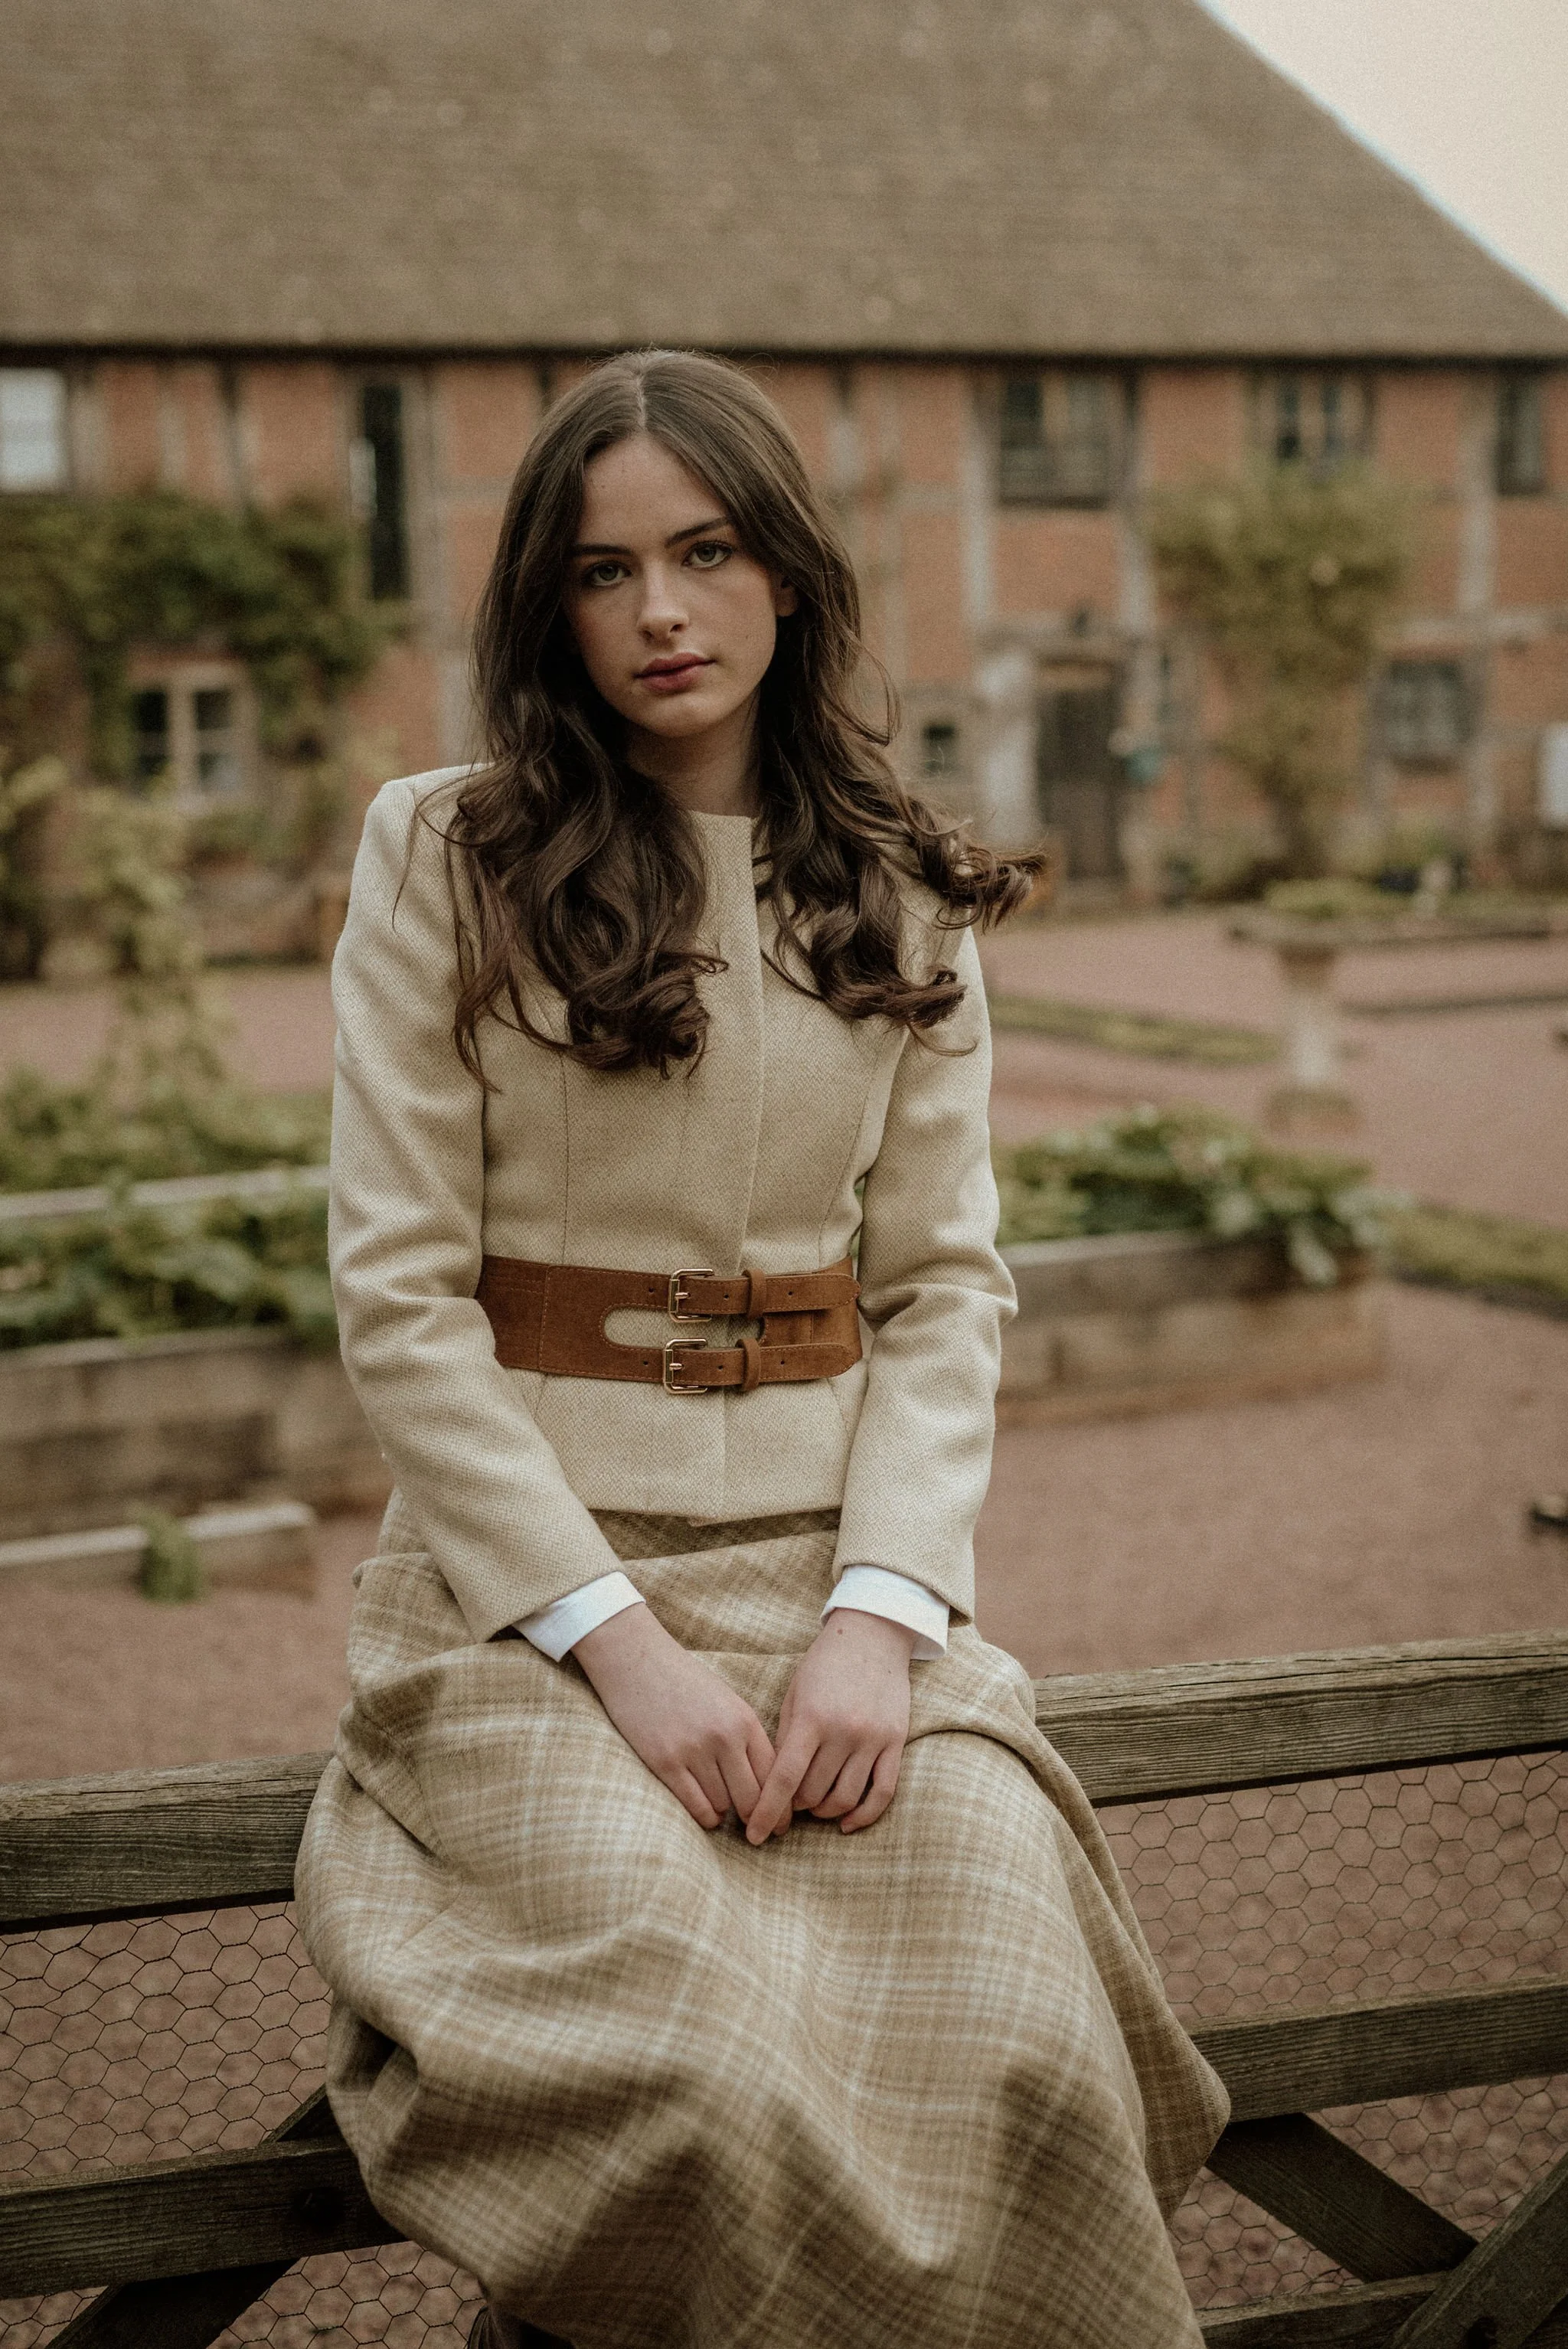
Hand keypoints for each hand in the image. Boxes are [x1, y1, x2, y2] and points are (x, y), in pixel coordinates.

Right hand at [573, 1602, 776, 1831]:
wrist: (637, 1661)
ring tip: (724, 1812)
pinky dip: (705, 1817)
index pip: (775, 1775)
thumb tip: (768, 1788)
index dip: (782, 1807)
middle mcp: (724, 1737)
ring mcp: (694, 1750)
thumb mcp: (727, 1704)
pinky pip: (696, 1806)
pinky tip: (707, 1814)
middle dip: (759, 1821)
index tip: (782, 1825)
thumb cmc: (685, 1684)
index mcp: (745, 1721)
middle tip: (759, 1834)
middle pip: (753, 1798)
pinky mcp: (665, 1762)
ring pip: (723, 1805)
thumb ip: (747, 1740)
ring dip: (725, 1814)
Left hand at [746, 1609, 915, 1844]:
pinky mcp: (896, 1742)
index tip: (753, 1836)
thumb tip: (775, 1786)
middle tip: (789, 1801)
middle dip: (796, 1806)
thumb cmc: (824, 1664)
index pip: (785, 1778)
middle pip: (813, 1793)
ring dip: (824, 1811)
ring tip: (814, 1806)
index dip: (766, 1811)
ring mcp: (872, 1738)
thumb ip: (786, 1738)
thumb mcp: (795, 1694)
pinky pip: (883, 1792)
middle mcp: (843, 1731)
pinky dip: (864, 1815)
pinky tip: (847, 1823)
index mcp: (811, 1717)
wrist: (873, 1635)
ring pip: (845, 1798)